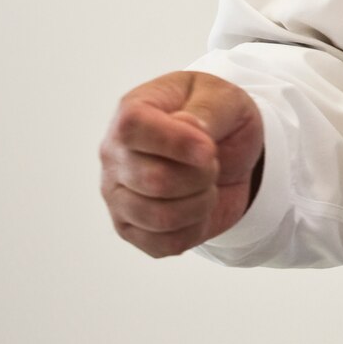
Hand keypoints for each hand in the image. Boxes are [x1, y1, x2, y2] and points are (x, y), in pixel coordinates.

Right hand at [99, 71, 262, 257]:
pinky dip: (195, 229)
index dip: (175, 143)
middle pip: (154, 180)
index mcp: (132, 111)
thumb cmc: (220, 118)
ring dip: (201, 203)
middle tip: (212, 162)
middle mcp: (114, 155)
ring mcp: (117, 195)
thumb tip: (186, 127)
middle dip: (202, 175)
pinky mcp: (130, 229)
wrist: (228, 153)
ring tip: (206, 184)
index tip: (209, 149)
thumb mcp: (226, 98)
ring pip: (160, 217)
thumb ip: (206, 110)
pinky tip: (197, 207)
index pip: (132, 128)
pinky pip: (164, 245)